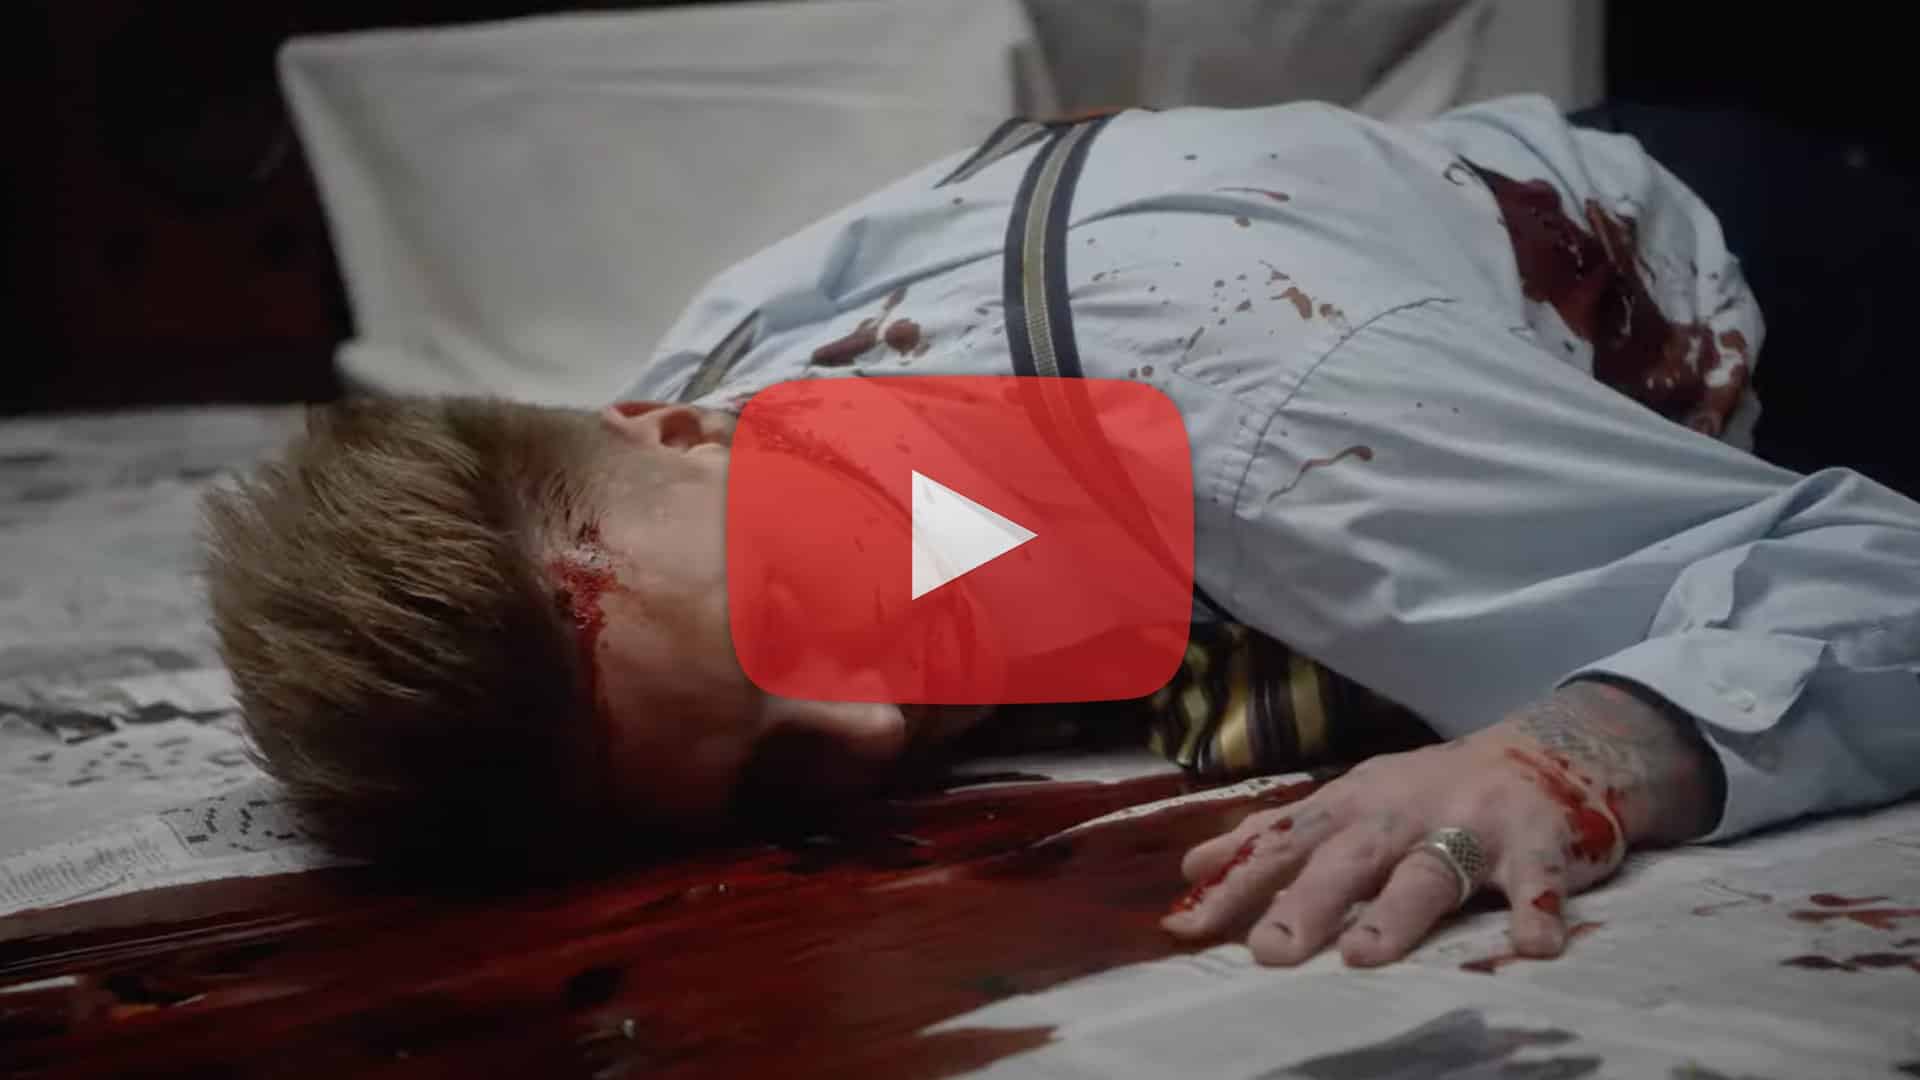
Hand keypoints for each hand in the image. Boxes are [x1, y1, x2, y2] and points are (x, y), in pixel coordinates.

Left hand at [1161, 678, 1720, 966]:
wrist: (1549, 747)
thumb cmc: (1429, 791)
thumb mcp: (1350, 803)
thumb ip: (1280, 838)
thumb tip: (1193, 869)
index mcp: (1354, 804)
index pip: (1283, 844)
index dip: (1235, 883)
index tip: (1186, 924)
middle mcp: (1405, 812)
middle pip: (1348, 859)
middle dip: (1306, 903)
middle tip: (1267, 951)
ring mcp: (1473, 826)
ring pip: (1429, 872)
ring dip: (1395, 913)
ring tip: (1362, 956)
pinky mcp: (1542, 844)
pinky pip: (1539, 883)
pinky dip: (1537, 913)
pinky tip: (1532, 948)